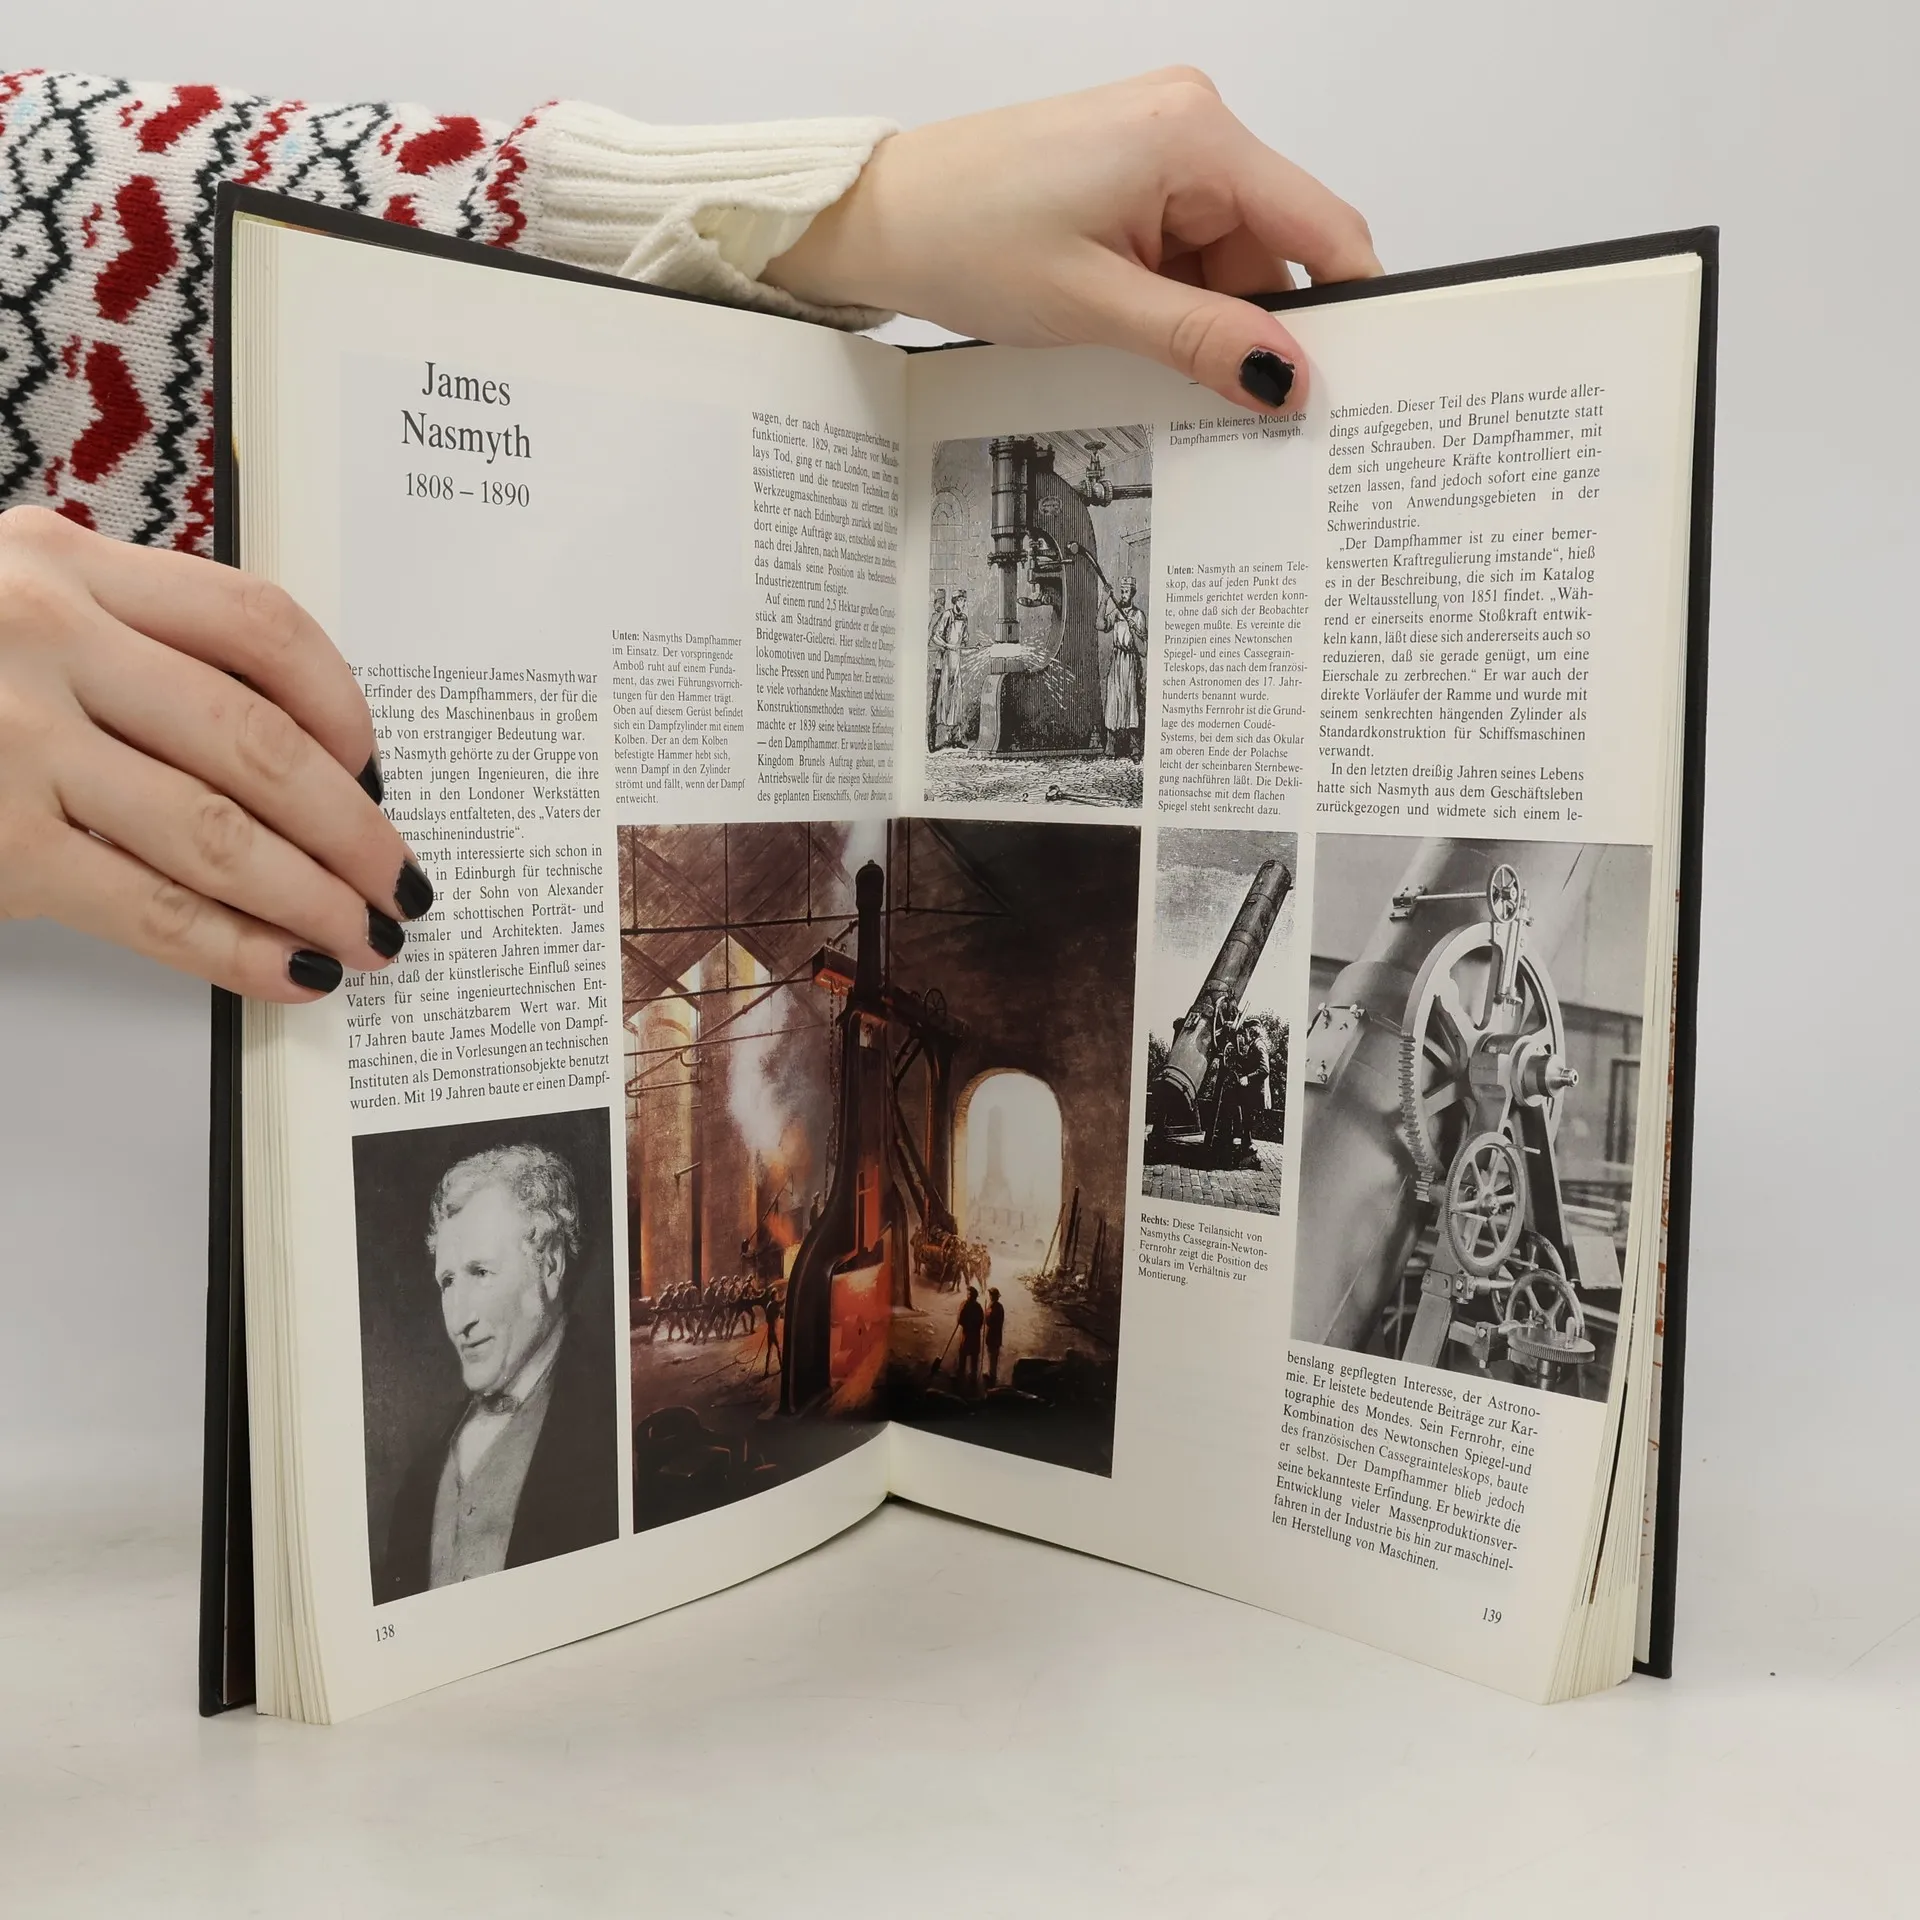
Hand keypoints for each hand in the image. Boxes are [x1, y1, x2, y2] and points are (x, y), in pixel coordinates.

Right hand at [0, 508, 432, 999]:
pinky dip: (237, 948)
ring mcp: (12, 739)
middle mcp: (44, 634)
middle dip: (352, 827)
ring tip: (366, 934)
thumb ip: (127, 636)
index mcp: (64, 560)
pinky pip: (151, 905)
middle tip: (399, 877)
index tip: (376, 764)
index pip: (259, 625)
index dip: (344, 706)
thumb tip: (289, 746)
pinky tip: (291, 969)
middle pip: (258, 739)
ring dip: (315, 896)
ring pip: (220, 829)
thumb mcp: (9, 599)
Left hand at [765, 68, 1378, 412]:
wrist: (881, 217)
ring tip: (1155, 362)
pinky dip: (1177, 300)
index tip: (1357, 379)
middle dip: (1259, 327)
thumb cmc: (965, 235)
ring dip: (1207, 319)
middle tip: (1243, 407)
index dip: (1346, 307)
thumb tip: (1286, 379)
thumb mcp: (1097, 306)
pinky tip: (1141, 336)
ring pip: (1229, 257)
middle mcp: (1192, 123)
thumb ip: (1203, 342)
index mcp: (1196, 135)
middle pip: (1273, 248)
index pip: (1319, 226)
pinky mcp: (1133, 174)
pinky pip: (1188, 248)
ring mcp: (1162, 146)